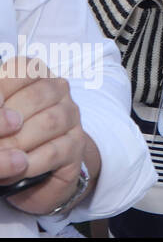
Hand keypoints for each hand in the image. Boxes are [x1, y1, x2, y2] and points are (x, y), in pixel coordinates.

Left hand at [0, 57, 94, 216]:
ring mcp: (71, 117)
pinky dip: (30, 163)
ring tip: (1, 159)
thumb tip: (1, 120)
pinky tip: (15, 169)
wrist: (31, 172)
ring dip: (17, 144)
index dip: (2, 91)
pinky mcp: (76, 145)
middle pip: (36, 97)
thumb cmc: (7, 137)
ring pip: (49, 123)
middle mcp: (57, 91)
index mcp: (33, 76)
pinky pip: (54, 151)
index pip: (22, 70)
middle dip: (5, 122)